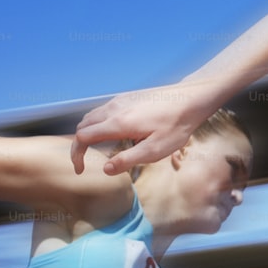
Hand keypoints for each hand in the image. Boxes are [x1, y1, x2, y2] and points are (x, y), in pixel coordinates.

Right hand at [70, 81, 215, 174]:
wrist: (190, 100)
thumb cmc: (175, 126)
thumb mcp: (154, 150)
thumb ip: (127, 160)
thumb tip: (105, 170)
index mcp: (117, 123)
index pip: (83, 137)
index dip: (77, 154)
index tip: (81, 169)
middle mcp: (114, 109)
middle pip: (83, 125)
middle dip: (78, 144)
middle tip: (84, 161)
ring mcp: (120, 100)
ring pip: (92, 116)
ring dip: (87, 132)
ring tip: (94, 149)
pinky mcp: (127, 97)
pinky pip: (103, 109)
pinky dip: (97, 123)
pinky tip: (110, 133)